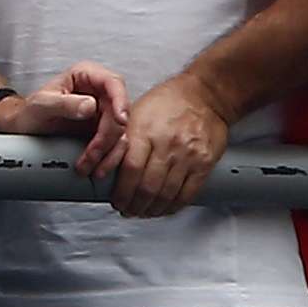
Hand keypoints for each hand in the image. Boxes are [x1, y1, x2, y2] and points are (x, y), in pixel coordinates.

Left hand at [0, 62, 130, 177]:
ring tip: (87, 166)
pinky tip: (94, 167)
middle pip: (119, 112)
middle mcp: (98, 92)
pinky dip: (106, 158)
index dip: (121, 100)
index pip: (113, 83)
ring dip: (107, 152)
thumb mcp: (42, 105)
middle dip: (107, 137)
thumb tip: (90, 106)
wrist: (23, 131)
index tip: (120, 119)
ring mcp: (102, 113)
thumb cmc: (29, 112)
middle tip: (92, 153)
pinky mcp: (102, 132)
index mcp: (86, 75)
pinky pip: (114, 146)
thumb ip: (65, 103)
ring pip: (120, 132)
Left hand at [107, 71, 231, 218]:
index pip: (130, 169)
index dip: (121, 192)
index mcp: (145, 129)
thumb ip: (121, 140)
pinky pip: (186, 195)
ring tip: (143, 211)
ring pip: (166, 195)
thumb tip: (102, 169)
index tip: (116, 200)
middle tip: (128, 210)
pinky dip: (172, 207)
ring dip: (151, 210)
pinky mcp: (204, 163)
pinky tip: (163, 208)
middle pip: (147, 187)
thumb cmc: (168, 102)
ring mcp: (187, 155)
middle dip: (134, 205)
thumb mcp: (136, 113)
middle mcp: (167, 143)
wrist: (205, 94)